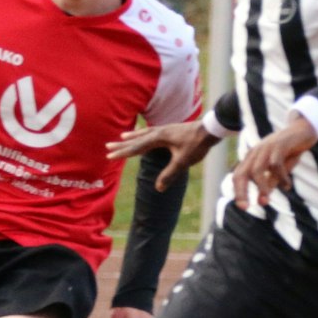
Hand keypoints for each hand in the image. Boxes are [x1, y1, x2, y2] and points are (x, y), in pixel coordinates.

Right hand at [106, 121, 220, 190]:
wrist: (210, 129)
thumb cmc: (197, 144)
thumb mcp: (183, 162)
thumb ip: (170, 174)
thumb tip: (158, 188)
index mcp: (159, 137)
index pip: (137, 147)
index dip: (123, 153)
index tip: (110, 156)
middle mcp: (159, 131)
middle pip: (137, 139)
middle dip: (122, 144)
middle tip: (107, 146)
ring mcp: (165, 129)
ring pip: (144, 134)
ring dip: (132, 137)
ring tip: (122, 137)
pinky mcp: (171, 130)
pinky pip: (152, 132)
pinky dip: (144, 134)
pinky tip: (145, 134)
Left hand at [230, 114, 317, 209]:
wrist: (302, 130)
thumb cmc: (288, 151)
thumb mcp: (278, 170)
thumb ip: (270, 182)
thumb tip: (262, 200)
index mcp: (252, 158)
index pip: (238, 176)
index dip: (238, 191)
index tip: (244, 207)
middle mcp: (255, 152)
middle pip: (242, 173)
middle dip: (241, 191)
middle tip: (247, 207)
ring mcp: (266, 147)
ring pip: (257, 170)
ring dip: (261, 187)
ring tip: (266, 200)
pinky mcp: (279, 145)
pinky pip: (276, 164)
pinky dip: (281, 177)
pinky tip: (287, 185)